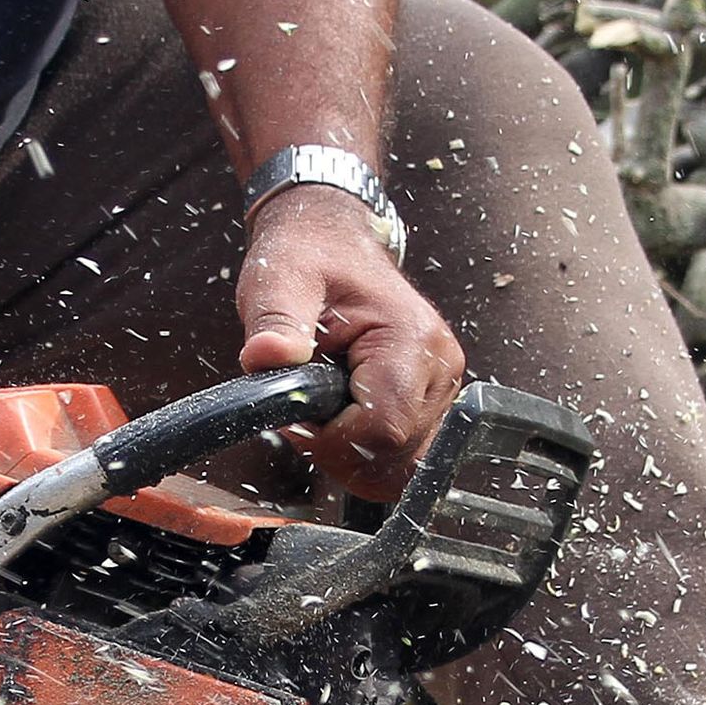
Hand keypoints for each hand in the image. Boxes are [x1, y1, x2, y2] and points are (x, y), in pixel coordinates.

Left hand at [236, 186, 463, 497]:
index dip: (328, 438)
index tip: (295, 415)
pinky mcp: (430, 400)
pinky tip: (340, 420)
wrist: (331, 241)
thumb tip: (265, 355)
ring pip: (398, 463)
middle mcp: (439, 367)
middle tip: (302, 409)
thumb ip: (276, 321)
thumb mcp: (280, 280)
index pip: (382, 429)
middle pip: (392, 454)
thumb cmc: (308, 257)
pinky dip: (363, 452)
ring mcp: (440, 387)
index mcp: (412, 339)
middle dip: (335, 447)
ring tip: (321, 408)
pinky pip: (401, 457)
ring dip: (349, 452)